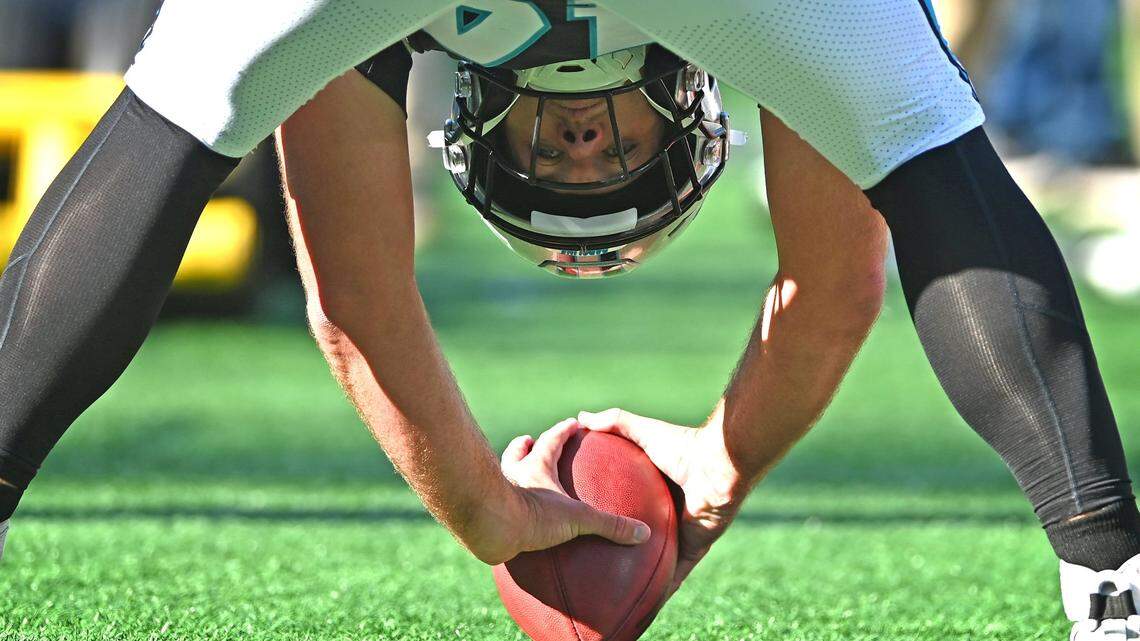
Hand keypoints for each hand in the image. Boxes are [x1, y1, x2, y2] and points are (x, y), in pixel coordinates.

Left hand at [493, 418, 650, 562]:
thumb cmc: (533, 515)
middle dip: (525, 445)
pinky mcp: (486, 511)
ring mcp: (497, 491)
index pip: (552, 440)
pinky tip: (503, 518)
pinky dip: (499, 504)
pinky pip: (493, 503)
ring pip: (501, 473)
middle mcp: (514, 474)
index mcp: (536, 467)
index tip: (573, 422)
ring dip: (508, 470)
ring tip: (514, 472)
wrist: (490, 528)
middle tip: (529, 440)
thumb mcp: (577, 519)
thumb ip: (610, 525)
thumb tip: (643, 533)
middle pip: (518, 452)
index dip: (563, 431)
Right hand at [577, 408, 743, 594]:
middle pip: (640, 540)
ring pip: (658, 564)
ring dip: (643, 581)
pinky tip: (647, 608)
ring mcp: (682, 534)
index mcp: (656, 492)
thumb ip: (613, 422)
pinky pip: (676, 576)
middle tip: (594, 569)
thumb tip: (580, 417)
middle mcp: (668, 516)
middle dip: (623, 554)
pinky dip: (664, 591)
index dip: (611, 520)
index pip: (628, 509)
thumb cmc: (681, 446)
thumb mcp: (640, 431)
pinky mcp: (695, 548)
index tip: (588, 529)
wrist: (717, 465)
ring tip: (618, 599)